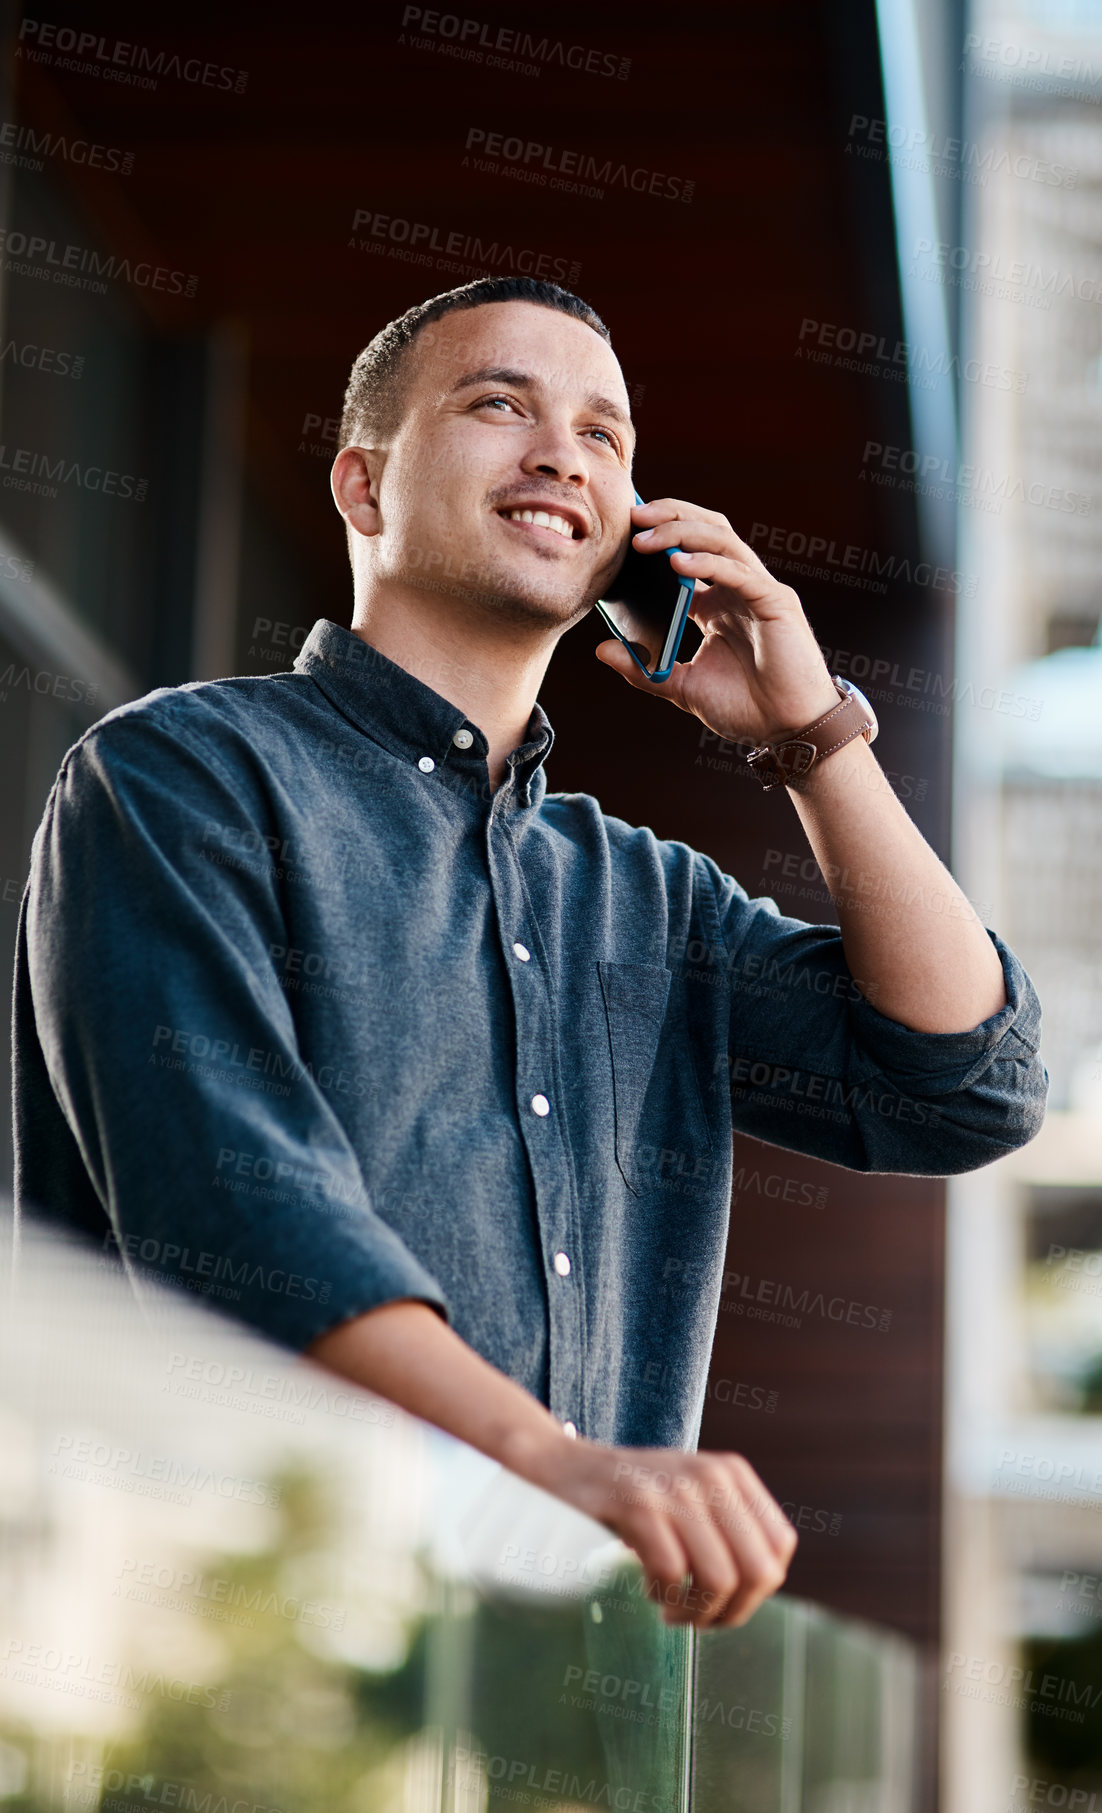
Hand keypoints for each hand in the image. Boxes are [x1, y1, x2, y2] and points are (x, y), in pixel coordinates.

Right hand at [508, 1427, 797, 1627]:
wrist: (564, 1467)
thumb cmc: (632, 1497)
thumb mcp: (692, 1495)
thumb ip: (730, 1527)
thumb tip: (765, 1583)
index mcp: (731, 1473)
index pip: (780, 1547)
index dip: (758, 1590)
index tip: (724, 1601)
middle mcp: (711, 1476)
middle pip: (759, 1572)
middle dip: (731, 1611)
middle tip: (699, 1618)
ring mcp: (674, 1489)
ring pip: (719, 1580)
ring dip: (695, 1613)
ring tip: (672, 1610)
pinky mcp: (638, 1506)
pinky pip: (673, 1575)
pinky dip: (663, 1597)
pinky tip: (647, 1590)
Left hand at [595, 496, 840, 746]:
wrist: (789, 732)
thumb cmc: (746, 708)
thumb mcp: (682, 687)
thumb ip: (643, 669)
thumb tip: (601, 649)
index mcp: (716, 603)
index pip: (687, 551)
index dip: (659, 535)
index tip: (624, 530)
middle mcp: (738, 588)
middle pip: (706, 530)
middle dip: (669, 516)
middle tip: (632, 515)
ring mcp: (758, 591)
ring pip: (722, 540)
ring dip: (682, 532)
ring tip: (645, 536)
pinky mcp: (776, 603)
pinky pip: (739, 572)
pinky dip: (708, 562)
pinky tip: (679, 563)